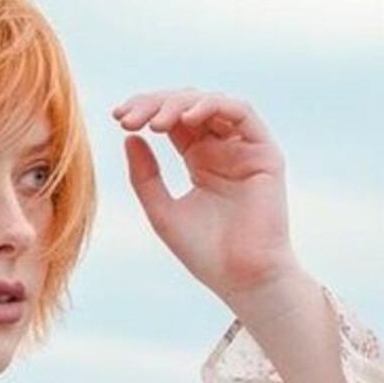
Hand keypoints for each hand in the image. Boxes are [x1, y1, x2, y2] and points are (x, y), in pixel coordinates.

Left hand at [112, 89, 298, 309]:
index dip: (145, 110)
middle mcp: (222, 149)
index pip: (172, 121)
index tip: (118, 118)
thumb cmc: (205, 253)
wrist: (242, 278)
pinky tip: (186, 120)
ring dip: (179, 104)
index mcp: (200, 161)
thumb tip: (128, 136)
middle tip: (129, 118)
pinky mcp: (265, 152)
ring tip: (154, 123)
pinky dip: (213, 106)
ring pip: (212, 103)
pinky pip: (242, 112)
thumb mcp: (162, 212)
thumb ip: (145, 177)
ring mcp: (244, 149)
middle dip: (155, 104)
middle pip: (188, 106)